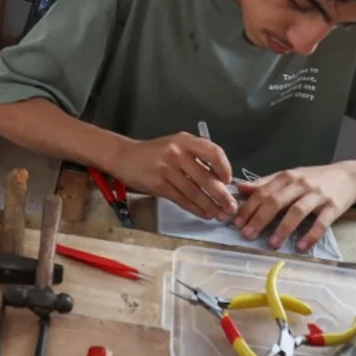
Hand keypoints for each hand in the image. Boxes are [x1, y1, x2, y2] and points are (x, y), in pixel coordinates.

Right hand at [109, 132, 237, 221]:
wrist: (124, 157)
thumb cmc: (153, 152)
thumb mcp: (175, 145)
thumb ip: (195, 157)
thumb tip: (219, 179)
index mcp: (185, 140)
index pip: (213, 152)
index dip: (225, 168)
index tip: (229, 181)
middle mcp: (177, 153)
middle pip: (206, 178)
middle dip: (222, 195)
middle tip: (231, 207)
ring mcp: (167, 169)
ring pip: (195, 192)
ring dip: (210, 206)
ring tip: (220, 214)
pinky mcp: (159, 185)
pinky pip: (182, 199)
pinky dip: (195, 208)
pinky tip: (204, 214)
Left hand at [234, 163, 355, 250]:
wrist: (350, 176)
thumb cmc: (315, 178)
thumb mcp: (290, 176)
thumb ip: (266, 183)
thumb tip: (240, 188)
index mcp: (288, 177)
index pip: (264, 192)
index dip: (249, 207)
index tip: (237, 223)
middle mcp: (301, 184)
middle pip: (277, 201)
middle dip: (260, 218)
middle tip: (248, 235)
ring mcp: (318, 195)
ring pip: (297, 211)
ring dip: (283, 228)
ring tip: (272, 244)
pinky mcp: (334, 206)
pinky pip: (321, 223)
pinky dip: (310, 235)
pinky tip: (301, 247)